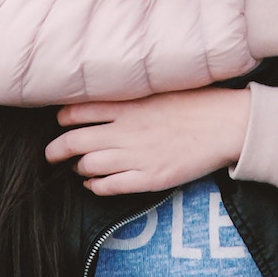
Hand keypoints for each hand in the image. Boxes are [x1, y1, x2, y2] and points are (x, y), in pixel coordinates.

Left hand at [46, 88, 251, 194]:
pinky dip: (95, 187)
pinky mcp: (149, 178)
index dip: (63, 120)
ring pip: (88, 166)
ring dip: (78, 168)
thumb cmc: (196, 102)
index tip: (61, 122)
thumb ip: (129, 96)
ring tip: (79, 168)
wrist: (226, 124)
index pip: (77, 112)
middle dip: (56, 151)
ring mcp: (136, 156)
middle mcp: (125, 130)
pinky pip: (110, 187)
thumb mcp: (157, 89)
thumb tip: (106, 99)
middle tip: (51, 155)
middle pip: (73, 142)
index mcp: (127, 105)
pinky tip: (93, 185)